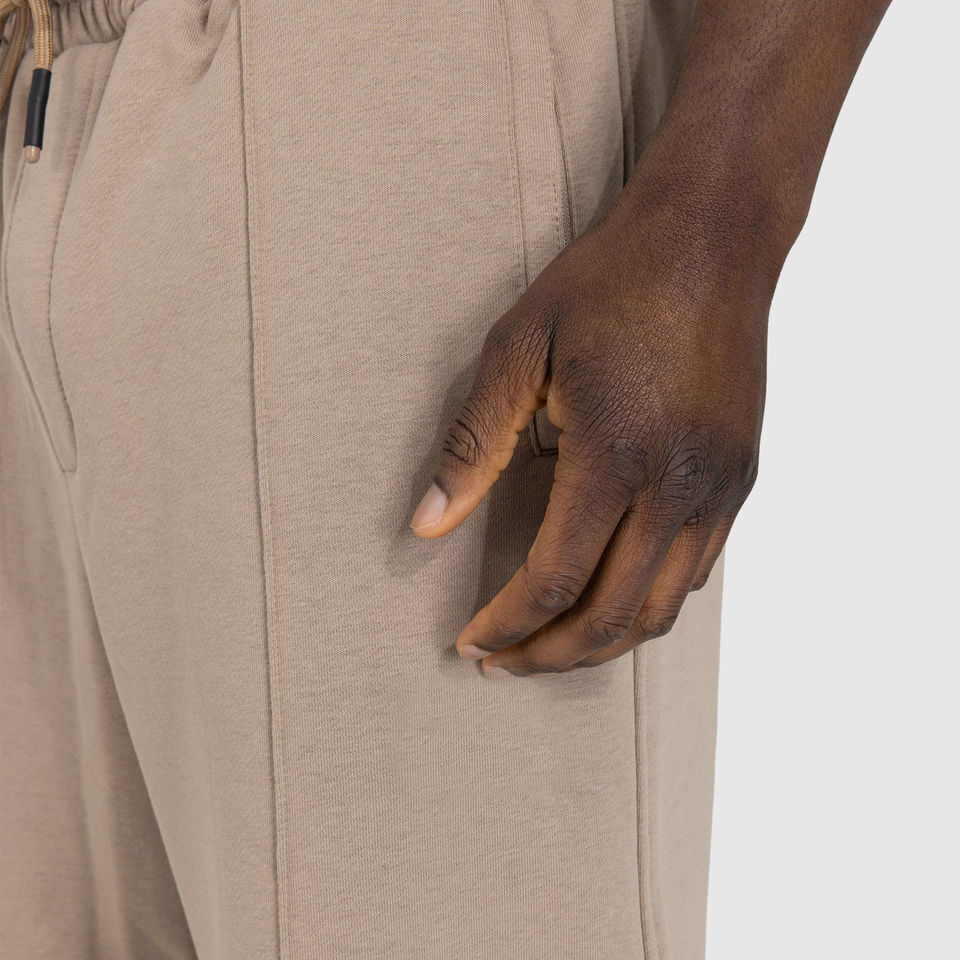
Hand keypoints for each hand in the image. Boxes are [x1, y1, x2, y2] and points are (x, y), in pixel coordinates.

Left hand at [411, 182, 776, 675]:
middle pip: (611, 618)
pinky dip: (646, 604)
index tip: (470, 642)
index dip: (505, 625)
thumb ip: (473, 444)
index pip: (554, 582)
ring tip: (549, 645)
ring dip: (600, 643)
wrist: (711, 240)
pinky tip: (608, 594)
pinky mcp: (738, 480)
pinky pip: (695, 572)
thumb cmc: (609, 284)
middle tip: (501, 663)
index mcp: (615, 457)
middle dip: (548, 655)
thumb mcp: (519, 348)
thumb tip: (425, 523)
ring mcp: (717, 489)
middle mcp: (677, 488)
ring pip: (661, 610)